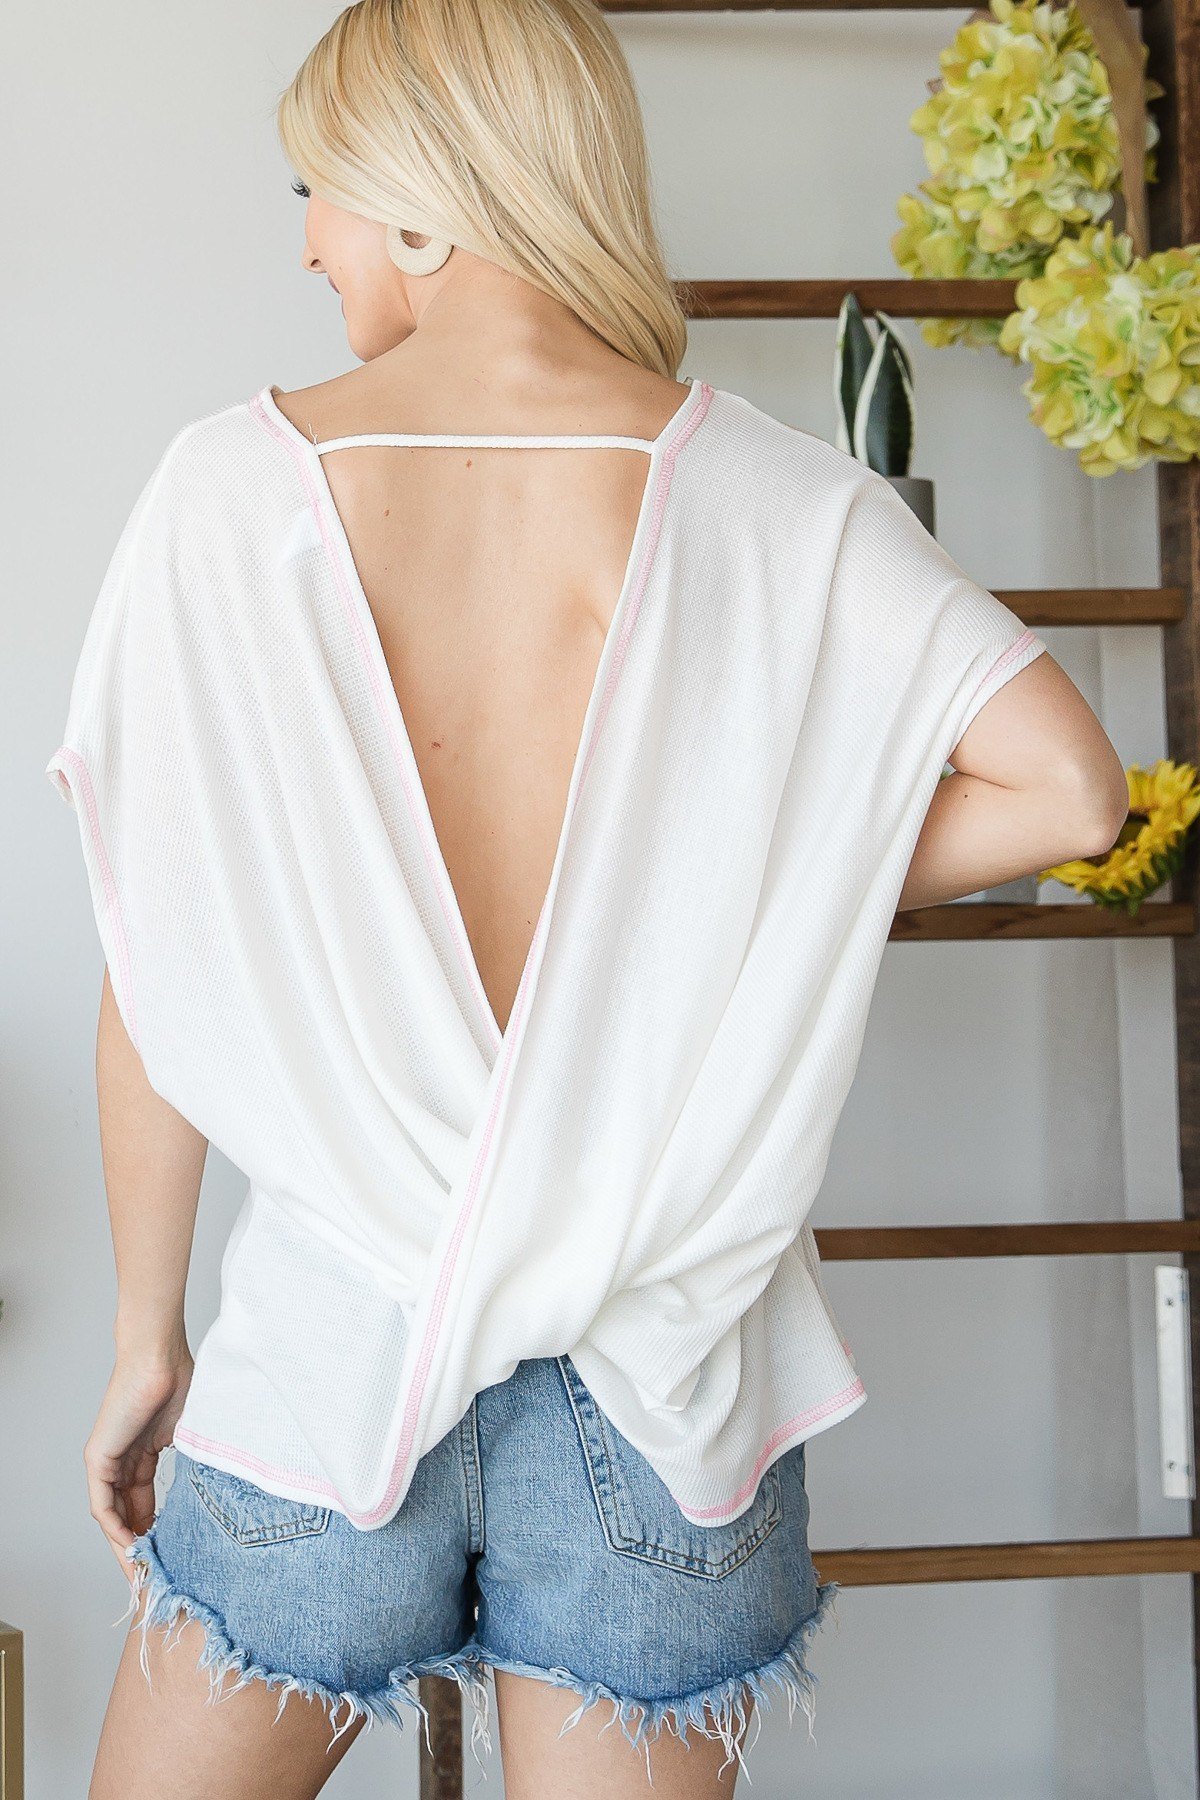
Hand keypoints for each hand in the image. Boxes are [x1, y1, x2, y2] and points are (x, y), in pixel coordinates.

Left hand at [85, 1350, 193, 1579]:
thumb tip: (225, 1491)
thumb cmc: (182, 1379)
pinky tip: (133, 1547)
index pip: (146, 1504)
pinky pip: (103, 1505)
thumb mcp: (194, 1434)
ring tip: (144, 1574)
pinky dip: (116, 1529)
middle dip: (142, 1549)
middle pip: (127, 1516)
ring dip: (127, 1546)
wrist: (159, 1355)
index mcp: (145, 1454)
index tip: (173, 1557)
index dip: (158, 1532)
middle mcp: (122, 1461)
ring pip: (113, 1517)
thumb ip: (199, 1462)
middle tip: (156, 1579)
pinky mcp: (98, 1458)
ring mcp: (108, 1460)